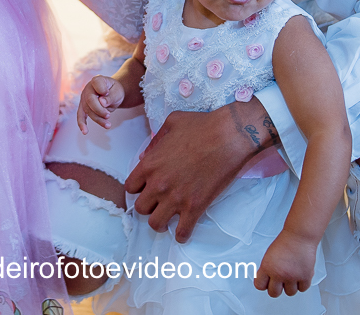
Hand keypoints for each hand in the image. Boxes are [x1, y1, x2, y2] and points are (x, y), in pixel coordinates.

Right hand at [77, 75, 125, 133]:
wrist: (112, 94)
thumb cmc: (114, 91)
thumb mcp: (117, 92)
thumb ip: (110, 96)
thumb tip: (102, 102)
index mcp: (97, 80)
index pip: (97, 84)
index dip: (102, 90)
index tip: (107, 93)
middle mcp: (88, 89)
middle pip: (90, 100)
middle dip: (99, 110)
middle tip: (109, 116)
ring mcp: (84, 98)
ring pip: (88, 110)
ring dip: (97, 119)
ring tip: (108, 125)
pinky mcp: (83, 107)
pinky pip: (81, 116)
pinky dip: (82, 124)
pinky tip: (85, 131)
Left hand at [125, 106, 258, 241]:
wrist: (229, 136)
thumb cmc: (201, 126)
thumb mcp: (171, 123)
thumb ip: (155, 141)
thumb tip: (145, 157)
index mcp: (150, 164)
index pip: (130, 187)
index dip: (139, 188)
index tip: (147, 188)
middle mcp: (158, 184)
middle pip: (140, 208)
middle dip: (149, 206)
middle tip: (159, 202)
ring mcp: (176, 198)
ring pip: (156, 224)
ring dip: (161, 222)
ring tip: (169, 218)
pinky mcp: (195, 207)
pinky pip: (182, 232)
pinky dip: (182, 235)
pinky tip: (184, 231)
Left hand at [254, 231, 316, 297]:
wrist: (299, 236)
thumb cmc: (285, 242)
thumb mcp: (269, 255)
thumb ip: (268, 268)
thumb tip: (267, 280)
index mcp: (267, 267)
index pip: (260, 285)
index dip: (263, 285)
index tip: (266, 283)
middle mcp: (279, 274)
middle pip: (274, 293)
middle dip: (276, 289)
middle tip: (279, 283)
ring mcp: (292, 277)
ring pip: (290, 293)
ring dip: (290, 286)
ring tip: (292, 277)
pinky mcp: (304, 277)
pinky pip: (302, 289)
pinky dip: (302, 284)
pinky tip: (300, 276)